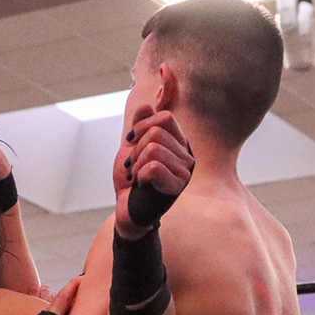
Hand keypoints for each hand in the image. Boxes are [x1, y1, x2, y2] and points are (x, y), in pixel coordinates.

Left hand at [113, 108, 191, 239]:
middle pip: (156, 132)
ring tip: (137, 176)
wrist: (127, 209)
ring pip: (153, 148)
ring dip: (136, 163)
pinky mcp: (177, 187)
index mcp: (180, 144)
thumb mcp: (132, 147)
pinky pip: (153, 166)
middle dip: (135, 148)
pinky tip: (141, 185)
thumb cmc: (132, 180)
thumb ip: (140, 125)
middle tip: (134, 166)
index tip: (132, 143)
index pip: (165, 117)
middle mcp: (187, 156)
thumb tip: (147, 105)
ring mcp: (184, 172)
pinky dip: (139, 174)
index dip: (141, 126)